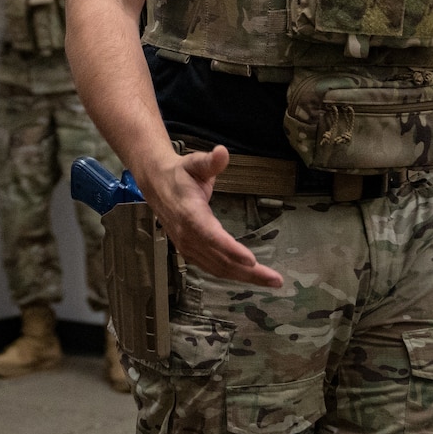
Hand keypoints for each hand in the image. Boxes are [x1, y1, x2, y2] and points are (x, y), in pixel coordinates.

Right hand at [139, 147, 282, 288]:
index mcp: (190, 214)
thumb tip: (222, 152)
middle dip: (249, 272)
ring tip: (270, 281)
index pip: (211, 236)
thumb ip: (210, 161)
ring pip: (218, 268)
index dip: (231, 250)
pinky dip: (232, 274)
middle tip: (275, 280)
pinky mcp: (190, 252)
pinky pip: (213, 268)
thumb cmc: (180, 174)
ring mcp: (188, 247)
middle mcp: (188, 236)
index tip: (251, 260)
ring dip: (245, 277)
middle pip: (220, 260)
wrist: (156, 185)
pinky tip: (249, 276)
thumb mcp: (195, 163)